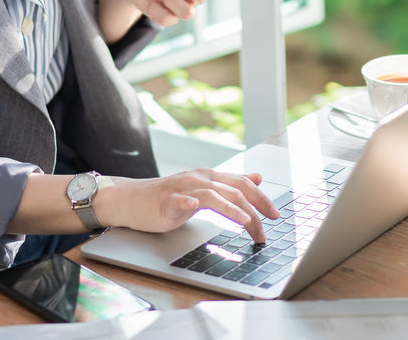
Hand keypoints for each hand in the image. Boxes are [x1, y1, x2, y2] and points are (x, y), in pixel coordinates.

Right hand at [97, 169, 278, 242]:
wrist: (131, 199)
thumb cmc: (167, 197)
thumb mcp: (203, 189)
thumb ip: (229, 185)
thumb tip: (257, 178)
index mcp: (209, 177)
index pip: (242, 183)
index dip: (261, 198)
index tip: (276, 216)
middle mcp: (198, 179)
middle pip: (232, 190)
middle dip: (253, 210)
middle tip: (265, 230)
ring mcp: (182, 189)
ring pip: (212, 195)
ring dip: (231, 209)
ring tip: (246, 222)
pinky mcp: (166, 201)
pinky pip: (179, 200)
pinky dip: (188, 202)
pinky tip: (195, 206)